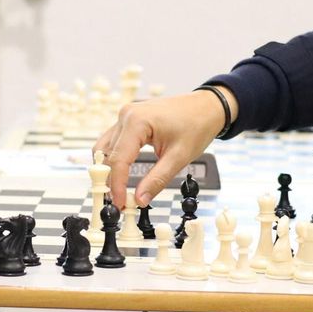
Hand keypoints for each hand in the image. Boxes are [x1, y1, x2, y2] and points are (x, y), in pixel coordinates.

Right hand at [95, 88, 233, 207]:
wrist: (207, 107)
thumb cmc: (197, 125)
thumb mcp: (178, 158)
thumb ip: (156, 180)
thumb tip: (139, 200)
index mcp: (137, 121)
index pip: (119, 160)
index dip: (117, 186)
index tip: (120, 204)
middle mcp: (127, 116)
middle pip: (107, 155)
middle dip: (110, 180)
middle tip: (118, 202)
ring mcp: (126, 116)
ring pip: (105, 148)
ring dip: (109, 170)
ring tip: (118, 191)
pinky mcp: (129, 120)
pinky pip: (113, 142)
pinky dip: (114, 159)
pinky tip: (120, 174)